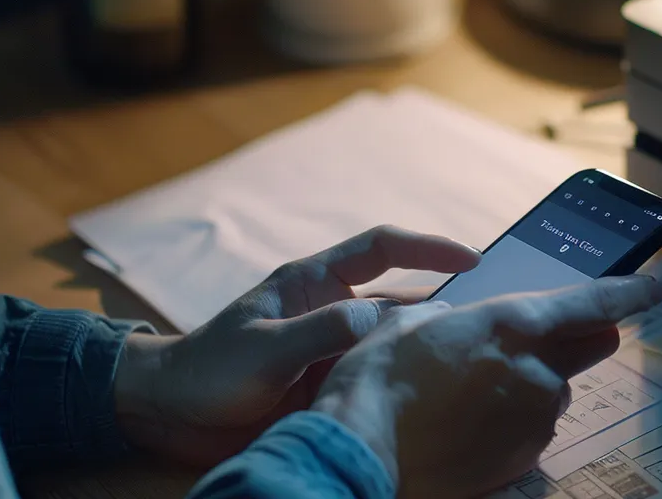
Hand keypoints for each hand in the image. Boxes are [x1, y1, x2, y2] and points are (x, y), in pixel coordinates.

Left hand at [112, 225, 480, 465]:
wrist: (170, 414)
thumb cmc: (208, 369)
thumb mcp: (262, 349)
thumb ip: (318, 332)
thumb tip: (378, 318)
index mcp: (313, 283)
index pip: (382, 249)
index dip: (429, 246)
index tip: (473, 256)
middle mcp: (331, 312)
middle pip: (401, 300)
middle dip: (444, 305)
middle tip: (490, 321)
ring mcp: (333, 351)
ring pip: (394, 344)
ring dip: (426, 351)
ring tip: (471, 363)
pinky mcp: (331, 387)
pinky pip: (377, 379)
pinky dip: (404, 385)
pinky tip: (432, 400)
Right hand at [311, 275, 661, 498]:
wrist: (361, 452)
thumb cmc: (378, 380)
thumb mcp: (411, 323)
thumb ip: (457, 318)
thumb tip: (464, 323)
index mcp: (514, 325)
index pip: (594, 304)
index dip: (629, 293)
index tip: (653, 288)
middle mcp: (537, 373)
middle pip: (588, 348)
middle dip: (581, 337)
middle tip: (556, 335)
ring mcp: (533, 421)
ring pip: (552, 391)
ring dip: (530, 385)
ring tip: (471, 392)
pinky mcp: (520, 459)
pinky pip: (530, 428)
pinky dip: (511, 420)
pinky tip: (468, 422)